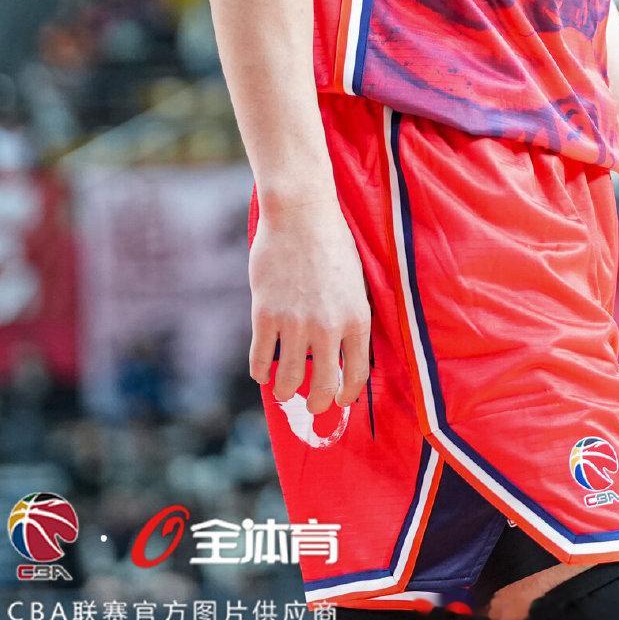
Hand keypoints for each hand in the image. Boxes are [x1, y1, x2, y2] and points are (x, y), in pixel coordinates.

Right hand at [248, 194, 370, 415]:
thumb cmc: (332, 243)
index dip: (346, 395)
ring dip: (286, 390)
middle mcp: (328, 327)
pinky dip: (261, 371)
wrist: (300, 214)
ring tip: (285, 388)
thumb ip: (350, 317)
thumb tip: (343, 352)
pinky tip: (263, 370)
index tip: (340, 400)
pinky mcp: (265, 315)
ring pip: (289, 380)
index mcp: (357, 318)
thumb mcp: (356, 282)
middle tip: (312, 405)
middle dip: (316, 404)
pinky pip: (261, 359)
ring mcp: (295, 323)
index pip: (356, 375)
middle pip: (322, 388)